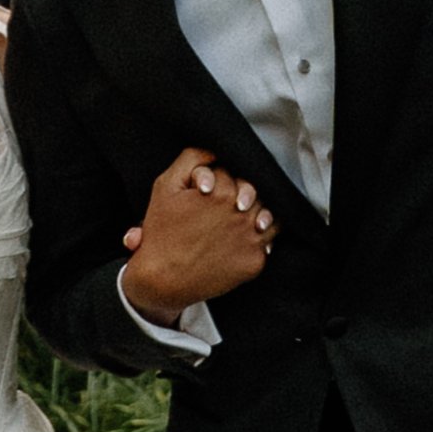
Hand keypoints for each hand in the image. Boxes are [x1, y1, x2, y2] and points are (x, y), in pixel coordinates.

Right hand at [121, 148, 276, 323]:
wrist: (163, 280)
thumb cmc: (162, 233)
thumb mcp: (166, 186)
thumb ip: (191, 159)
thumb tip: (215, 151)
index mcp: (221, 192)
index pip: (232, 173)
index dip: (219, 180)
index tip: (207, 192)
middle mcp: (241, 214)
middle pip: (255, 191)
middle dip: (240, 195)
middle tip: (225, 205)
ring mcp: (251, 239)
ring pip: (268, 213)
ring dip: (256, 213)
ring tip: (238, 219)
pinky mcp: (255, 261)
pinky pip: (270, 241)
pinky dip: (260, 237)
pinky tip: (242, 238)